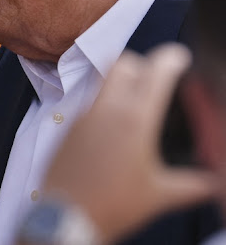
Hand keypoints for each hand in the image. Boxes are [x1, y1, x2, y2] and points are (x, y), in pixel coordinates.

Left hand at [42, 43, 217, 242]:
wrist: (64, 217)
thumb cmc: (109, 207)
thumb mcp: (159, 195)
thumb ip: (192, 184)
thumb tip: (212, 183)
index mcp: (134, 120)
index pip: (155, 72)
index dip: (170, 58)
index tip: (178, 57)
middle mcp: (106, 111)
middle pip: (123, 63)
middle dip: (142, 64)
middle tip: (156, 78)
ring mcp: (83, 117)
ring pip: (103, 82)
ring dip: (122, 84)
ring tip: (137, 104)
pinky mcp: (69, 128)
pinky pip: (90, 105)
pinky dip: (105, 107)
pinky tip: (114, 129)